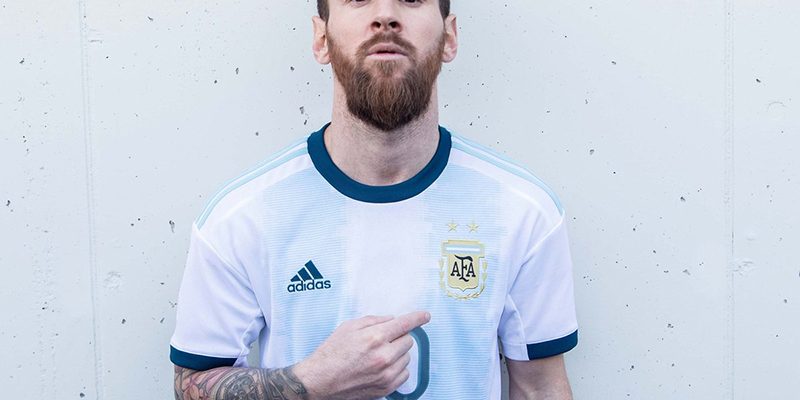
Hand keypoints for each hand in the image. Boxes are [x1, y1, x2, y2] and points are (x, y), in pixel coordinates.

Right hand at [294, 311, 430, 399]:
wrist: (320, 381)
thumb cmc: (331, 353)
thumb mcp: (349, 327)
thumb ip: (374, 320)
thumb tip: (391, 320)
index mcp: (374, 337)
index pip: (405, 324)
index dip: (417, 318)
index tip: (425, 316)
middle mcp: (383, 356)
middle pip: (408, 340)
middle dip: (398, 337)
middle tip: (383, 340)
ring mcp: (386, 374)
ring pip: (407, 357)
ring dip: (397, 353)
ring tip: (378, 355)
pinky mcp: (386, 387)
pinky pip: (404, 373)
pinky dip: (397, 368)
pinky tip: (382, 367)